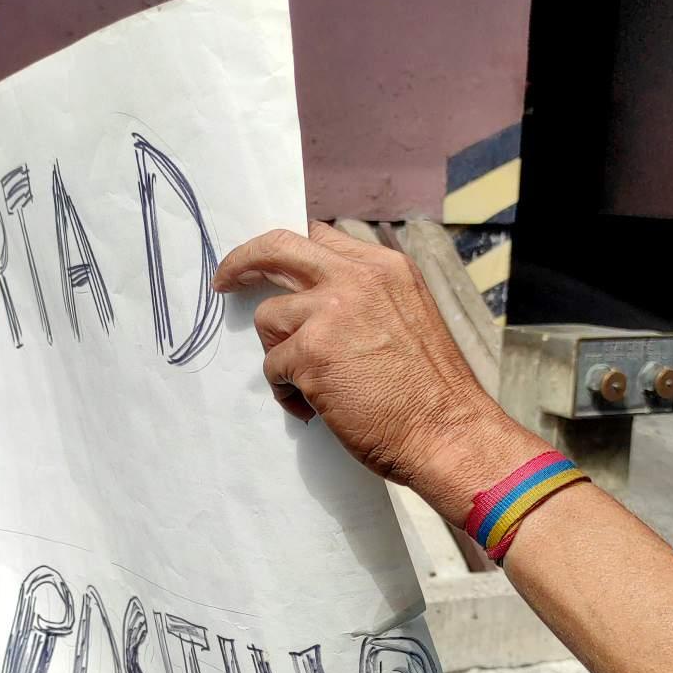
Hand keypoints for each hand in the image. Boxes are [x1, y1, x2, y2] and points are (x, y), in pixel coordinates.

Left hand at [214, 222, 539, 524]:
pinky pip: (273, 368)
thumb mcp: (410, 318)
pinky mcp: (311, 353)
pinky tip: (315, 410)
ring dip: (279, 355)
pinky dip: (287, 393)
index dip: (288, 253)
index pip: (319, 238)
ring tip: (308, 387)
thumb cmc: (431, 392)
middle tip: (225, 279)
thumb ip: (367, 299)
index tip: (268, 264)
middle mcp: (357, 279)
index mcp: (385, 268)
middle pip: (278, 248)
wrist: (448, 434)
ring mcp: (331, 313)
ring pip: (269, 318)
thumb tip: (316, 299)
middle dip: (243, 261)